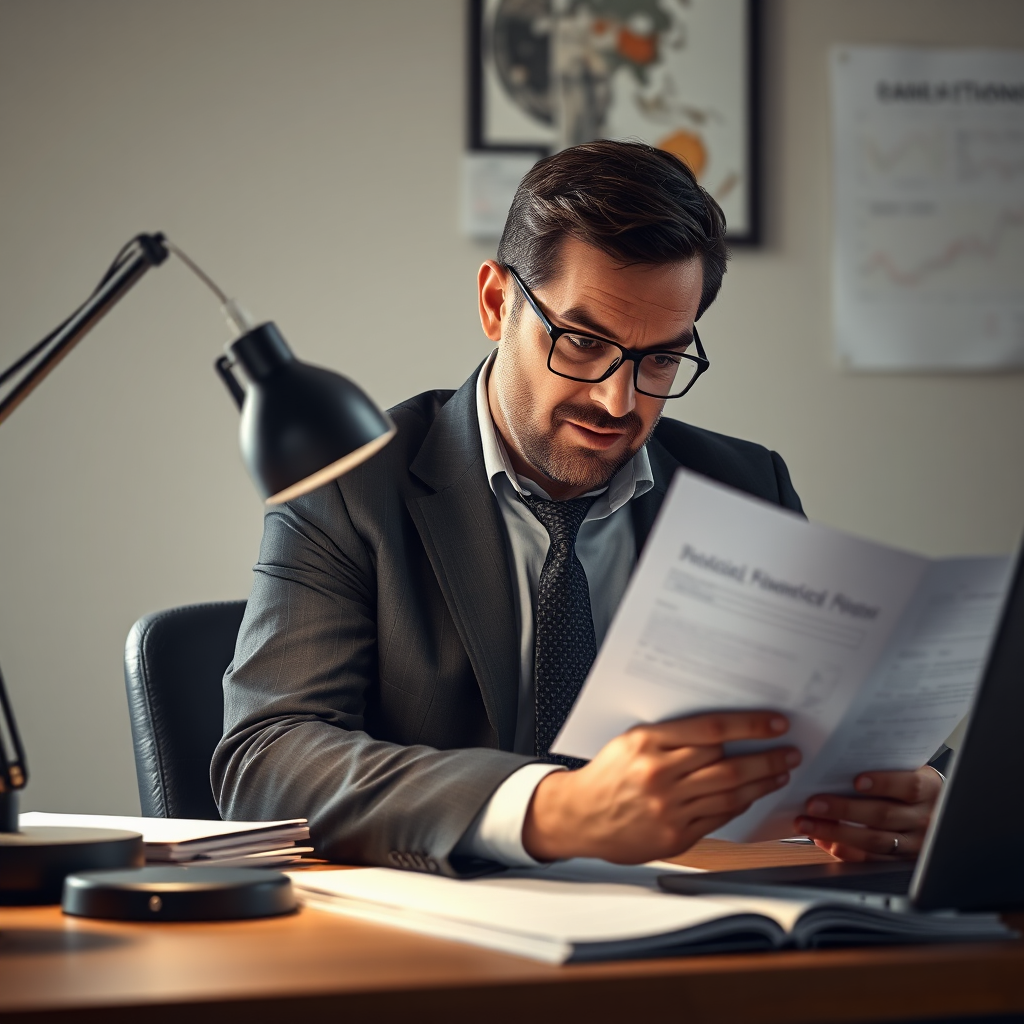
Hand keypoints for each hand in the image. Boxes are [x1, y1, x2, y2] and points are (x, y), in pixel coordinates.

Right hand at [522, 712, 800, 863]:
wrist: (580, 816)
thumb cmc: (608, 774)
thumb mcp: (632, 741)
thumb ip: (673, 736)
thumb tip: (723, 730)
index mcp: (648, 743)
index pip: (711, 729)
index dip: (749, 726)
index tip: (775, 724)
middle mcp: (659, 774)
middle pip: (728, 763)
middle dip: (766, 756)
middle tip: (789, 751)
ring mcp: (669, 808)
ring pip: (730, 792)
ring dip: (762, 781)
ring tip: (780, 772)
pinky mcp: (675, 834)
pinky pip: (720, 817)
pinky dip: (741, 804)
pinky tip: (753, 794)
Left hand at [795, 767, 941, 861]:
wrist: (943, 815)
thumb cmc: (912, 785)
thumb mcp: (910, 772)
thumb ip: (885, 767)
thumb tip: (840, 762)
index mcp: (930, 790)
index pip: (909, 786)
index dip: (883, 783)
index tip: (856, 781)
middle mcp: (925, 819)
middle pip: (884, 815)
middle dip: (845, 810)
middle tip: (813, 804)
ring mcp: (915, 844)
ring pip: (874, 841)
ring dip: (836, 832)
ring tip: (808, 824)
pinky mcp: (901, 863)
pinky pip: (871, 861)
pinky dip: (844, 851)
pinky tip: (823, 841)